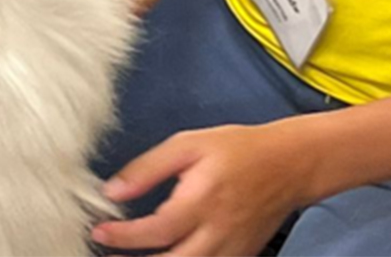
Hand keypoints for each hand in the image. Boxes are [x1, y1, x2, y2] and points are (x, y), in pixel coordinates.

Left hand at [92, 123, 312, 255]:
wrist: (290, 164)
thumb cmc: (239, 150)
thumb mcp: (187, 145)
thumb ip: (148, 169)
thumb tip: (112, 190)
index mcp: (203, 201)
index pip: (158, 230)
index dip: (124, 237)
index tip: (99, 232)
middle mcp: (219, 233)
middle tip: (107, 255)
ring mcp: (232, 250)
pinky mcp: (241, 256)